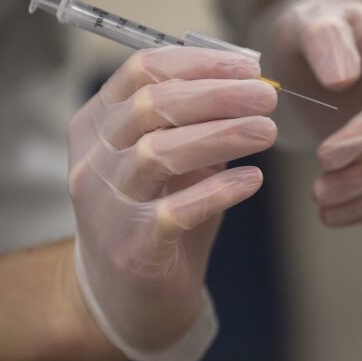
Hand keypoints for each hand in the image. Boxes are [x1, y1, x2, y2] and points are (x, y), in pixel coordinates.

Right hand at [68, 47, 276, 360]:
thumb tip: (249, 93)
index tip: (250, 67)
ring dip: (222, 136)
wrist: (126, 296)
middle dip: (217, 96)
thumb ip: (195, 130)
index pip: (141, 73)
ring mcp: (107, 205)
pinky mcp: (131, 248)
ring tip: (268, 130)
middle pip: (152, 107)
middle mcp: (93, 160)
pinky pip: (175, 211)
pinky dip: (217, 191)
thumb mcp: (167, 166)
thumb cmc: (152, 219)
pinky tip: (252, 180)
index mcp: (97, 126)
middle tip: (268, 97)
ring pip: (159, 154)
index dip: (199, 64)